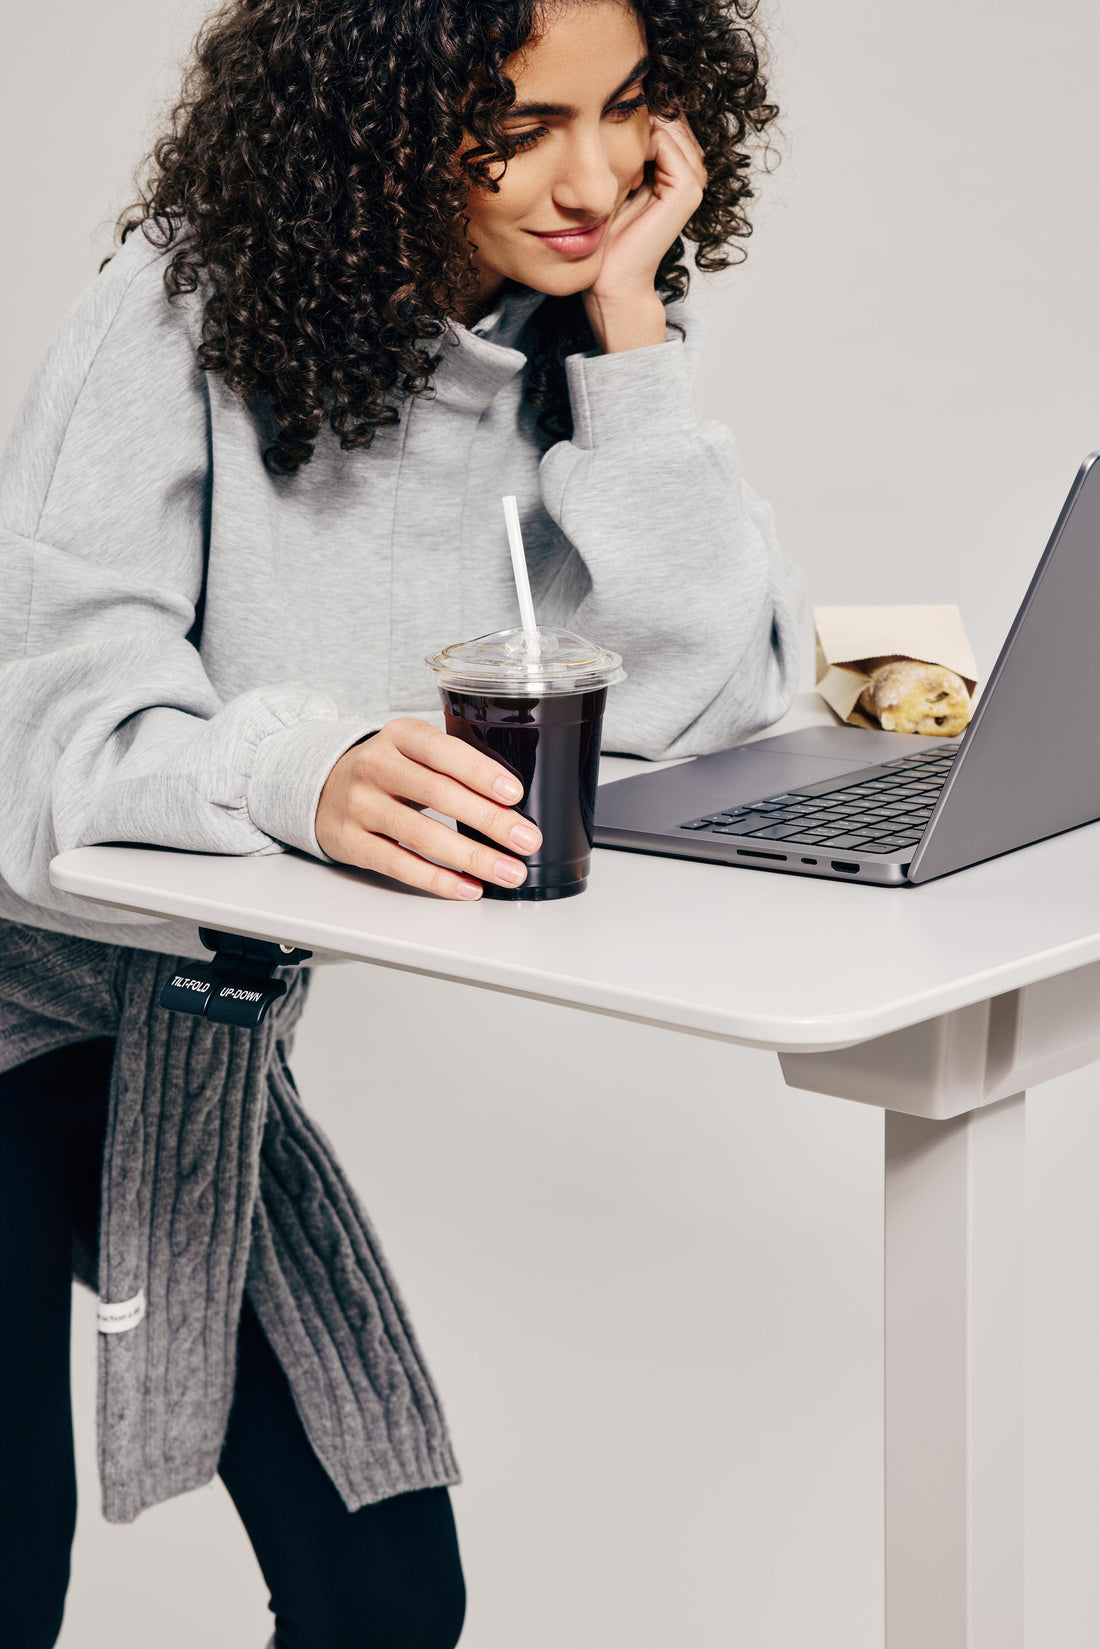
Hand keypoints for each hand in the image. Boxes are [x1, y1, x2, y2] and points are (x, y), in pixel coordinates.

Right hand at [315, 719, 541, 899]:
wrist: (322, 789)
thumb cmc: (387, 771)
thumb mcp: (411, 750)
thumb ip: (451, 764)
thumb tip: (512, 802)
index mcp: (399, 736)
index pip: (443, 752)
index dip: (480, 773)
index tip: (514, 794)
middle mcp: (376, 766)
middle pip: (439, 795)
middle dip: (489, 820)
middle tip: (526, 840)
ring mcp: (360, 806)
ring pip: (422, 836)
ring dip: (473, 857)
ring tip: (509, 872)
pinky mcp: (351, 842)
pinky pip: (400, 865)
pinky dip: (438, 879)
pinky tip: (468, 887)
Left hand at [582, 111, 707, 340]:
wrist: (612, 280)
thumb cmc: (606, 237)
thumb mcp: (613, 181)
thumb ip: (623, 146)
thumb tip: (613, 101)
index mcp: (676, 169)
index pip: (663, 116)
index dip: (634, 112)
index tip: (605, 132)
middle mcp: (691, 171)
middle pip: (667, 115)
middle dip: (636, 116)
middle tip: (607, 140)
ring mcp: (693, 180)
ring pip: (666, 123)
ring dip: (634, 130)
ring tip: (616, 161)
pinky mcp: (686, 190)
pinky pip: (663, 141)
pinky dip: (638, 144)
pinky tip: (622, 170)